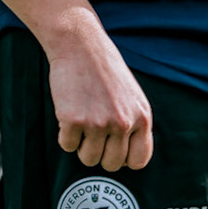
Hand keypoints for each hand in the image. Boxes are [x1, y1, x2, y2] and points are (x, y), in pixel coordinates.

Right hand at [43, 10, 153, 170]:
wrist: (80, 44)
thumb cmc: (104, 68)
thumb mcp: (132, 96)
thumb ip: (133, 123)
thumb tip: (128, 157)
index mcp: (142, 117)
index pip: (139, 160)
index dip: (124, 158)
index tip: (113, 149)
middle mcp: (123, 123)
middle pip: (111, 164)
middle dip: (100, 152)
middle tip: (93, 131)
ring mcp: (98, 123)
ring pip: (88, 159)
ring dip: (81, 145)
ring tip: (82, 121)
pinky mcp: (74, 121)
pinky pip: (67, 146)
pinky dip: (65, 135)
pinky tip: (69, 114)